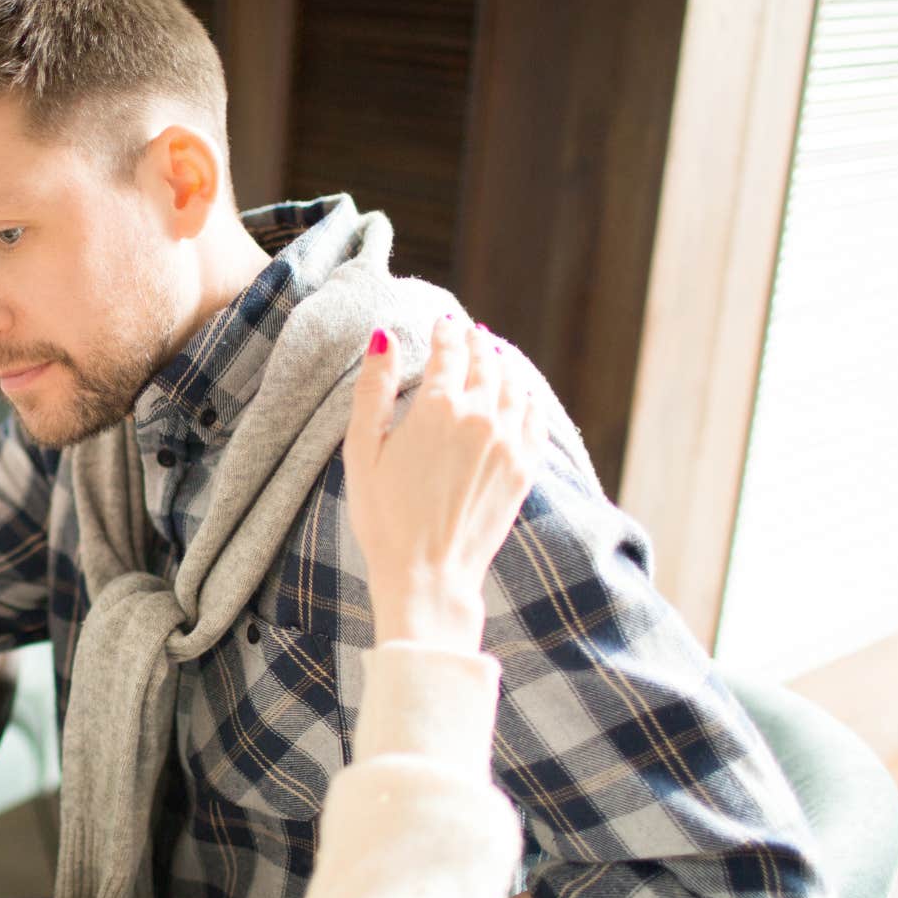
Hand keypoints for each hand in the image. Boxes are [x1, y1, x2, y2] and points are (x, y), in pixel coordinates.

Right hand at [345, 316, 545, 653]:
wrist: (427, 574)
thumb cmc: (383, 516)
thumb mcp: (362, 451)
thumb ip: (373, 389)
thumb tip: (384, 336)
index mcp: (438, 408)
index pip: (449, 351)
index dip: (445, 333)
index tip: (443, 323)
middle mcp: (482, 417)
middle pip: (486, 362)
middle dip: (476, 343)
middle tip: (471, 332)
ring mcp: (509, 443)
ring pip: (514, 386)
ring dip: (504, 364)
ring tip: (496, 355)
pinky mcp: (524, 469)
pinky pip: (535, 418)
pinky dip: (528, 398)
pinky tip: (522, 394)